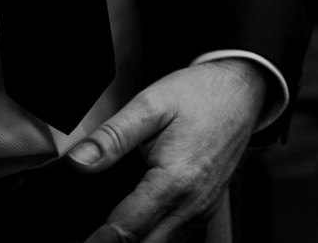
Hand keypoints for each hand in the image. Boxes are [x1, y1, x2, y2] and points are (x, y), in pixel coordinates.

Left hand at [70, 58, 268, 242]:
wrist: (243, 91)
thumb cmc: (201, 94)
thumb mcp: (151, 103)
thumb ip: (113, 136)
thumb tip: (78, 162)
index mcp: (175, 180)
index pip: (125, 231)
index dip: (95, 241)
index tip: (74, 242)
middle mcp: (192, 202)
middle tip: (83, 237)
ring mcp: (201, 209)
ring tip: (104, 234)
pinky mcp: (205, 209)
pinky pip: (175, 239)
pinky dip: (151, 240)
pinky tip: (133, 230)